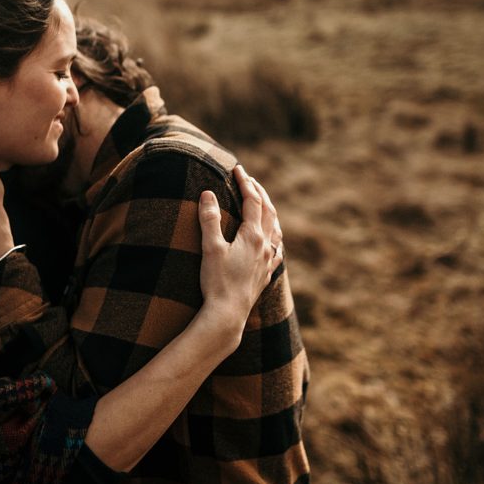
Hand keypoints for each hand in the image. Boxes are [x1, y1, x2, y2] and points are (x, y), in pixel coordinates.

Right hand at [194, 164, 282, 338]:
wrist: (228, 314)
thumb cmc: (217, 281)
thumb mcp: (210, 248)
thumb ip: (209, 220)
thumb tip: (207, 193)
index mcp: (253, 236)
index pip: (253, 202)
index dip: (246, 183)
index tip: (238, 169)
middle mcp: (265, 246)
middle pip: (268, 212)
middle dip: (259, 193)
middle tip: (249, 180)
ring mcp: (268, 261)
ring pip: (275, 229)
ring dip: (269, 212)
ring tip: (263, 204)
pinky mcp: (265, 274)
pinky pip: (277, 250)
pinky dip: (274, 237)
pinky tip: (272, 241)